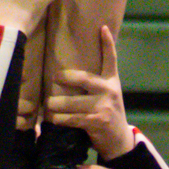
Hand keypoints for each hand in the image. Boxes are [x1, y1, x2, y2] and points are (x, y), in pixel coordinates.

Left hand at [44, 24, 136, 158]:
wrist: (120, 140)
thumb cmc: (108, 113)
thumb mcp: (108, 95)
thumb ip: (96, 83)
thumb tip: (70, 72)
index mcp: (112, 82)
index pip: (111, 59)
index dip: (108, 43)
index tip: (103, 28)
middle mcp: (110, 91)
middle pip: (85, 79)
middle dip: (67, 77)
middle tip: (54, 76)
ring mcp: (104, 107)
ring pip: (74, 102)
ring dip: (58, 104)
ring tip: (48, 104)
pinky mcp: (97, 122)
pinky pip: (73, 118)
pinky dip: (61, 119)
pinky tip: (54, 119)